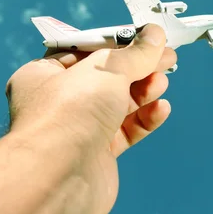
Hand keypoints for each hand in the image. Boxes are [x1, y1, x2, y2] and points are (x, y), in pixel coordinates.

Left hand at [5, 24, 176, 213]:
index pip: (87, 50)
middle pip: (108, 76)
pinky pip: (127, 129)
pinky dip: (146, 117)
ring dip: (145, 90)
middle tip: (166, 56)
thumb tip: (155, 35)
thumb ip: (135, 52)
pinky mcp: (98, 152)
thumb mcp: (106, 70)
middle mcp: (60, 101)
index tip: (146, 37)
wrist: (60, 177)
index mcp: (46, 74)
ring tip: (161, 82)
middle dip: (139, 66)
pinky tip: (160, 109)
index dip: (119, 42)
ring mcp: (80, 128)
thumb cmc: (67, 116)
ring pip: (120, 102)